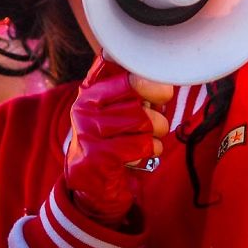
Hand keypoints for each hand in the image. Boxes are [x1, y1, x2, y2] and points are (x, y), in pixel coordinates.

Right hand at [64, 56, 171, 226]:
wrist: (92, 180)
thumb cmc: (113, 136)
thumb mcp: (118, 106)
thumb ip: (134, 87)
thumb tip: (163, 79)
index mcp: (91, 87)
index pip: (120, 68)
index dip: (148, 79)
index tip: (161, 92)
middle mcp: (84, 105)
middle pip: (138, 95)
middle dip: (157, 110)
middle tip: (158, 117)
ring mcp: (87, 131)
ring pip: (142, 121)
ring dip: (156, 131)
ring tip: (152, 136)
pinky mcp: (96, 157)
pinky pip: (140, 145)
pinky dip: (151, 149)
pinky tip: (147, 150)